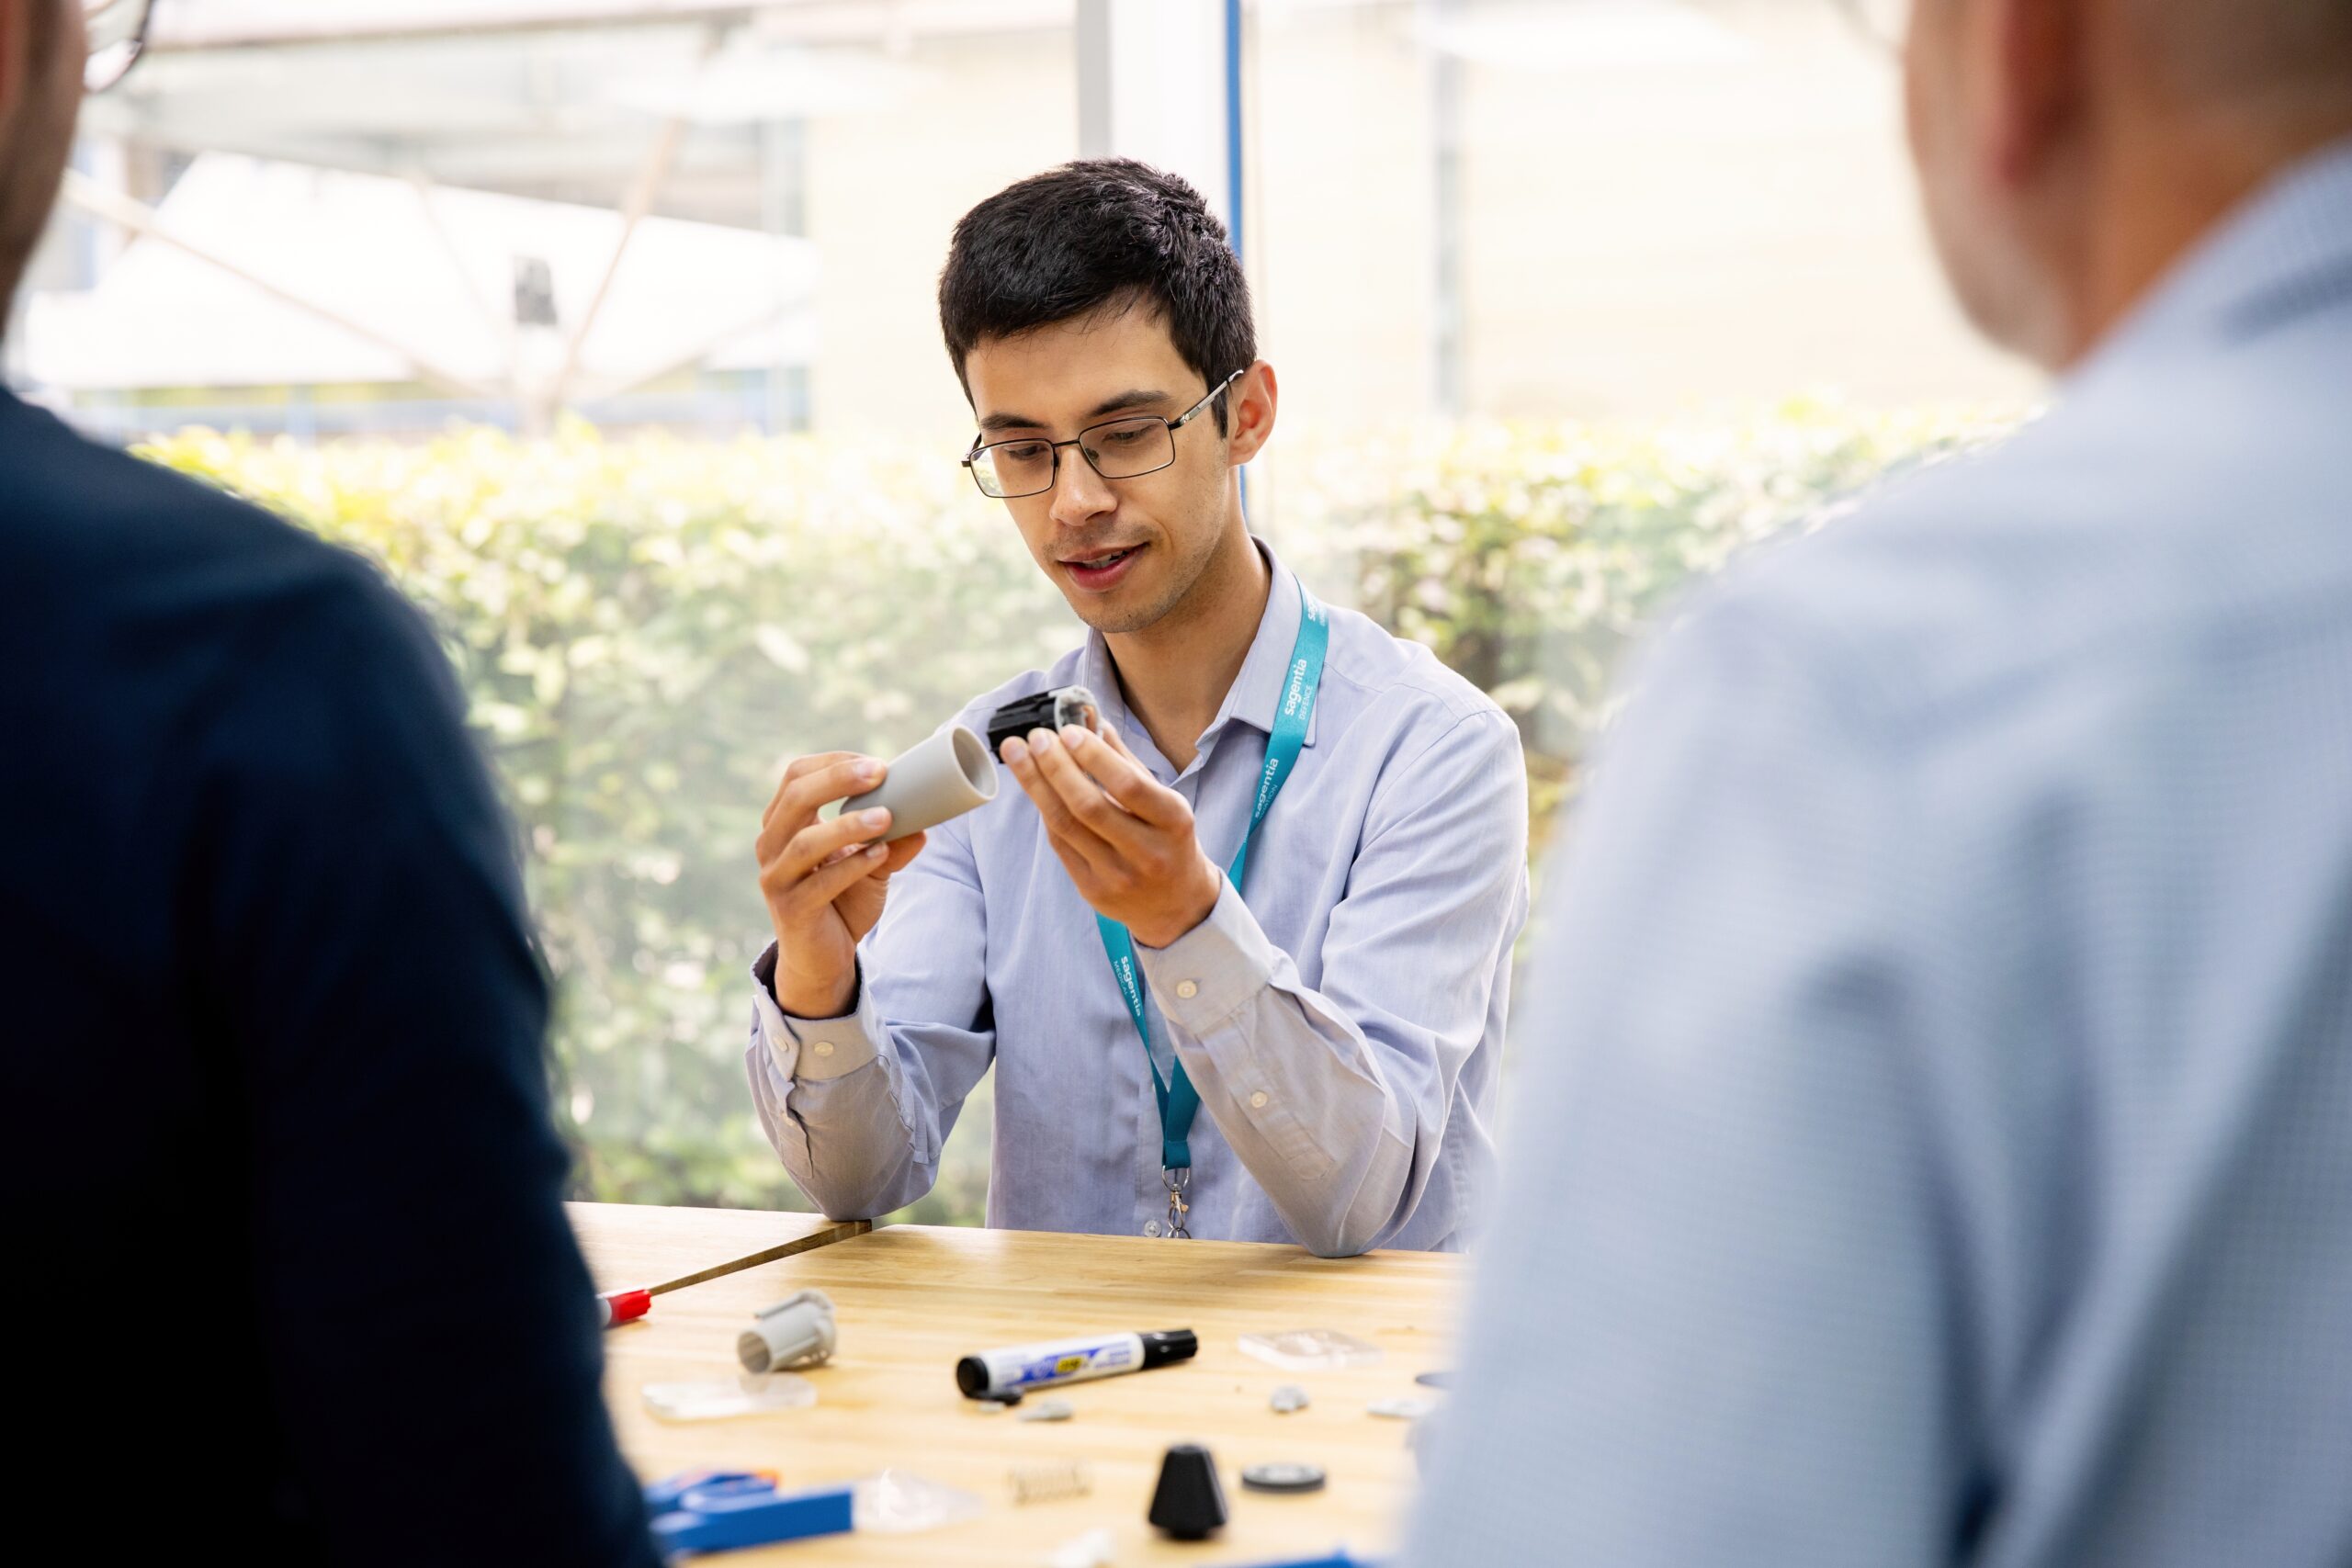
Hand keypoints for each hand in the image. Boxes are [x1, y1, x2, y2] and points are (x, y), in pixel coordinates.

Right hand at [754, 752, 928, 1017]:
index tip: (876, 764)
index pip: (797, 776)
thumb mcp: (870, 867)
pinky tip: (879, 855)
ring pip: (805, 842)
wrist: (823, 959)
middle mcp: (770, 845)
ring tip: (887, 817)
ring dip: (848, 825)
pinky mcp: (790, 909)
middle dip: (837, 780)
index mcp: (783, 823)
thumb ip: (891, 843)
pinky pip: (820, 883)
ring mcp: (776, 878)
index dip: (833, 763)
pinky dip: (852, 866)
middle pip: (795, 797)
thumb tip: (924, 824)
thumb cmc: (842, 902)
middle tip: (879, 773)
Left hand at [1000, 722, 1220, 948]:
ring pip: (1066, 825)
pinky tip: (1035, 786)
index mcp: (1173, 822)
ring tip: (1018, 754)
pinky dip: (1046, 810)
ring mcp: (1118, 876)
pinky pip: (1060, 844)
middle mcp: (1147, 852)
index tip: (1068, 730)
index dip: (1094, 757)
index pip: (1129, 786)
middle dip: (1056, 766)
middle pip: (1089, 806)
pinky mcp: (1093, 891)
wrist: (1177, 904)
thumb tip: (1091, 720)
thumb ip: (1125, 762)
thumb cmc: (1168, 841)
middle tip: (1036, 738)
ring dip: (1036, 784)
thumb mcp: (1164, 801)